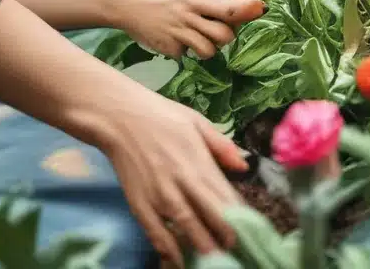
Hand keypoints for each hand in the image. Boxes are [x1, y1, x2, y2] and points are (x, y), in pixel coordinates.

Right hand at [93, 83, 248, 263]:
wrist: (118, 117)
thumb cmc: (160, 116)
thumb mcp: (195, 121)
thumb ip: (221, 145)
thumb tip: (244, 166)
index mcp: (200, 162)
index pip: (227, 197)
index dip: (241, 218)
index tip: (251, 231)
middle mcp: (183, 182)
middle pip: (212, 217)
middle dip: (227, 237)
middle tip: (238, 251)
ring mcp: (160, 196)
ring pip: (188, 229)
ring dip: (205, 247)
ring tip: (217, 260)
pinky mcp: (140, 205)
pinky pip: (157, 234)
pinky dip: (170, 251)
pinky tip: (179, 260)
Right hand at [111, 0, 264, 59]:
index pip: (228, 6)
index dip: (248, 8)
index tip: (260, 7)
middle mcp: (187, 16)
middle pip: (225, 34)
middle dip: (230, 31)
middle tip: (222, 22)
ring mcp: (177, 35)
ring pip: (211, 50)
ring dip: (211, 42)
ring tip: (199, 28)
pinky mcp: (169, 50)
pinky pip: (190, 54)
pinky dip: (190, 47)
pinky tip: (179, 34)